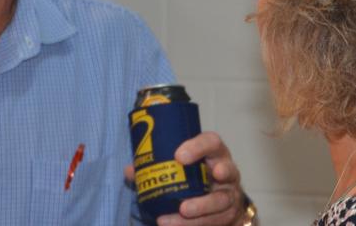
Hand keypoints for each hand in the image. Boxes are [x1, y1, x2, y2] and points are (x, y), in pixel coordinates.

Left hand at [123, 132, 244, 225]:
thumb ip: (156, 165)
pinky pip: (217, 220)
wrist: (220, 198)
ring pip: (221, 201)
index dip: (198, 147)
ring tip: (181, 211)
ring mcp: (230, 193)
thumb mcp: (179, 165)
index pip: (211, 142)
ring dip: (200, 208)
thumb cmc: (195, 173)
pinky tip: (176, 225)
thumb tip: (130, 170)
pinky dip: (196, 224)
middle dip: (206, 182)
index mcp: (212, 152)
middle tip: (186, 195)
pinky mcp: (230, 213)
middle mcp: (226, 169)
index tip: (179, 156)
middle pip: (226, 170)